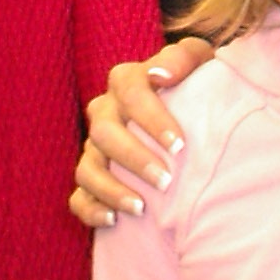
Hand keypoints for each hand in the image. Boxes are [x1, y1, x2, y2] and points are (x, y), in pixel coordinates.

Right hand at [70, 39, 216, 226]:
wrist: (196, 110)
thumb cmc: (200, 85)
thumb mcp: (200, 61)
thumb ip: (183, 58)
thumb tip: (160, 75)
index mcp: (127, 81)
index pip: (131, 93)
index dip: (151, 119)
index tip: (180, 145)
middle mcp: (105, 112)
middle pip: (104, 133)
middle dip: (134, 159)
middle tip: (167, 181)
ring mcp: (94, 146)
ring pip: (87, 168)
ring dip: (111, 189)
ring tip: (141, 208)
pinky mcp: (91, 177)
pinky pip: (78, 197)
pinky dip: (91, 209)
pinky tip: (113, 221)